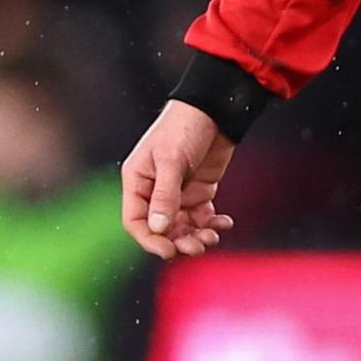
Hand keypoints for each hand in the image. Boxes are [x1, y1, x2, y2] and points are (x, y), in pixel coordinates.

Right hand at [122, 99, 239, 259]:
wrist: (215, 109)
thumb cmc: (184, 127)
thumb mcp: (171, 160)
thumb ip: (165, 195)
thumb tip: (158, 228)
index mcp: (138, 181)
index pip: (135, 221)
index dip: (150, 240)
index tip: (169, 251)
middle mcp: (155, 190)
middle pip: (161, 229)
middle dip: (179, 241)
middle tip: (198, 246)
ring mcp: (178, 192)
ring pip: (183, 226)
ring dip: (197, 235)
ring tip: (214, 234)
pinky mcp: (199, 190)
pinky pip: (202, 217)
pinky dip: (213, 223)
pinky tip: (225, 222)